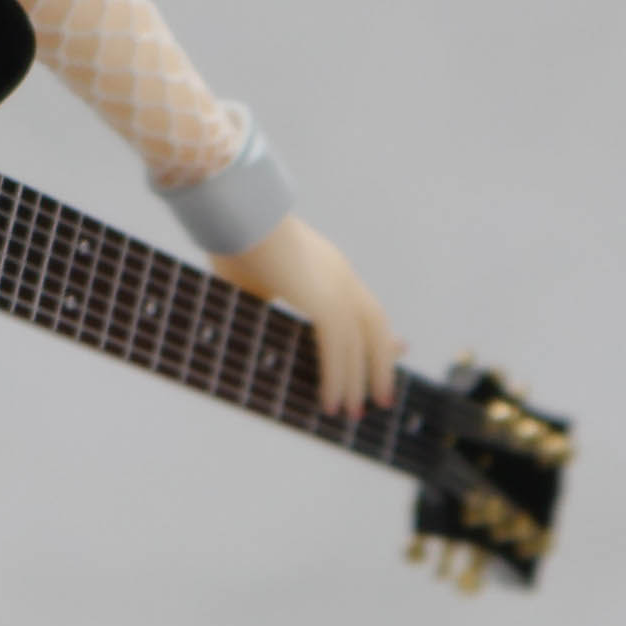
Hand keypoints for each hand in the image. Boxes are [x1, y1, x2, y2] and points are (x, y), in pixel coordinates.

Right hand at [211, 215, 404, 417]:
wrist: (237, 213)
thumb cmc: (232, 239)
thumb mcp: (251, 281)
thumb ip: (265, 305)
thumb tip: (261, 338)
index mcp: (327, 265)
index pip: (363, 305)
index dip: (378, 335)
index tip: (392, 354)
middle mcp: (340, 275)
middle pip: (375, 325)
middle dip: (381, 362)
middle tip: (383, 397)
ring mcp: (337, 286)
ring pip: (362, 342)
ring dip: (360, 380)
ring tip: (354, 412)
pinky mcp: (325, 300)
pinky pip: (339, 349)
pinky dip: (338, 378)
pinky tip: (332, 402)